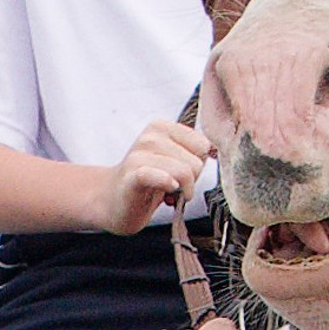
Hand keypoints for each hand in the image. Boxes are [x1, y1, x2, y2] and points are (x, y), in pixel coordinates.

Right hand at [97, 120, 212, 235]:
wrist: (112, 202)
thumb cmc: (149, 182)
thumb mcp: (173, 159)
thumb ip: (194, 151)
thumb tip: (216, 152)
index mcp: (161, 127)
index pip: (203, 145)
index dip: (197, 164)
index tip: (182, 173)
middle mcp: (149, 137)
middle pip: (196, 162)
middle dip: (190, 180)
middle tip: (172, 186)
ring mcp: (138, 156)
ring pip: (185, 172)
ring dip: (181, 190)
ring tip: (166, 193)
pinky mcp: (132, 176)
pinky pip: (159, 176)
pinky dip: (166, 184)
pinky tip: (166, 192)